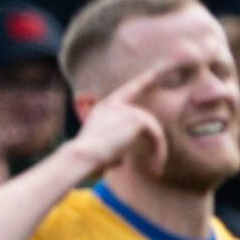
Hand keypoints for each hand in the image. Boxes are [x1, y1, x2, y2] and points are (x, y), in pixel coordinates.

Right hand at [67, 58, 171, 177]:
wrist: (81, 156)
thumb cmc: (83, 161)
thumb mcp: (97, 151)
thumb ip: (112, 151)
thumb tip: (121, 161)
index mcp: (104, 108)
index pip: (128, 90)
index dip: (144, 79)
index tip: (158, 69)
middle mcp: (115, 104)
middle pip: (146, 120)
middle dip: (156, 144)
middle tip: (156, 167)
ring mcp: (127, 109)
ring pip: (153, 129)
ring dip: (157, 152)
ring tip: (154, 171)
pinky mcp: (137, 118)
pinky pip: (156, 135)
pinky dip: (158, 152)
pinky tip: (154, 167)